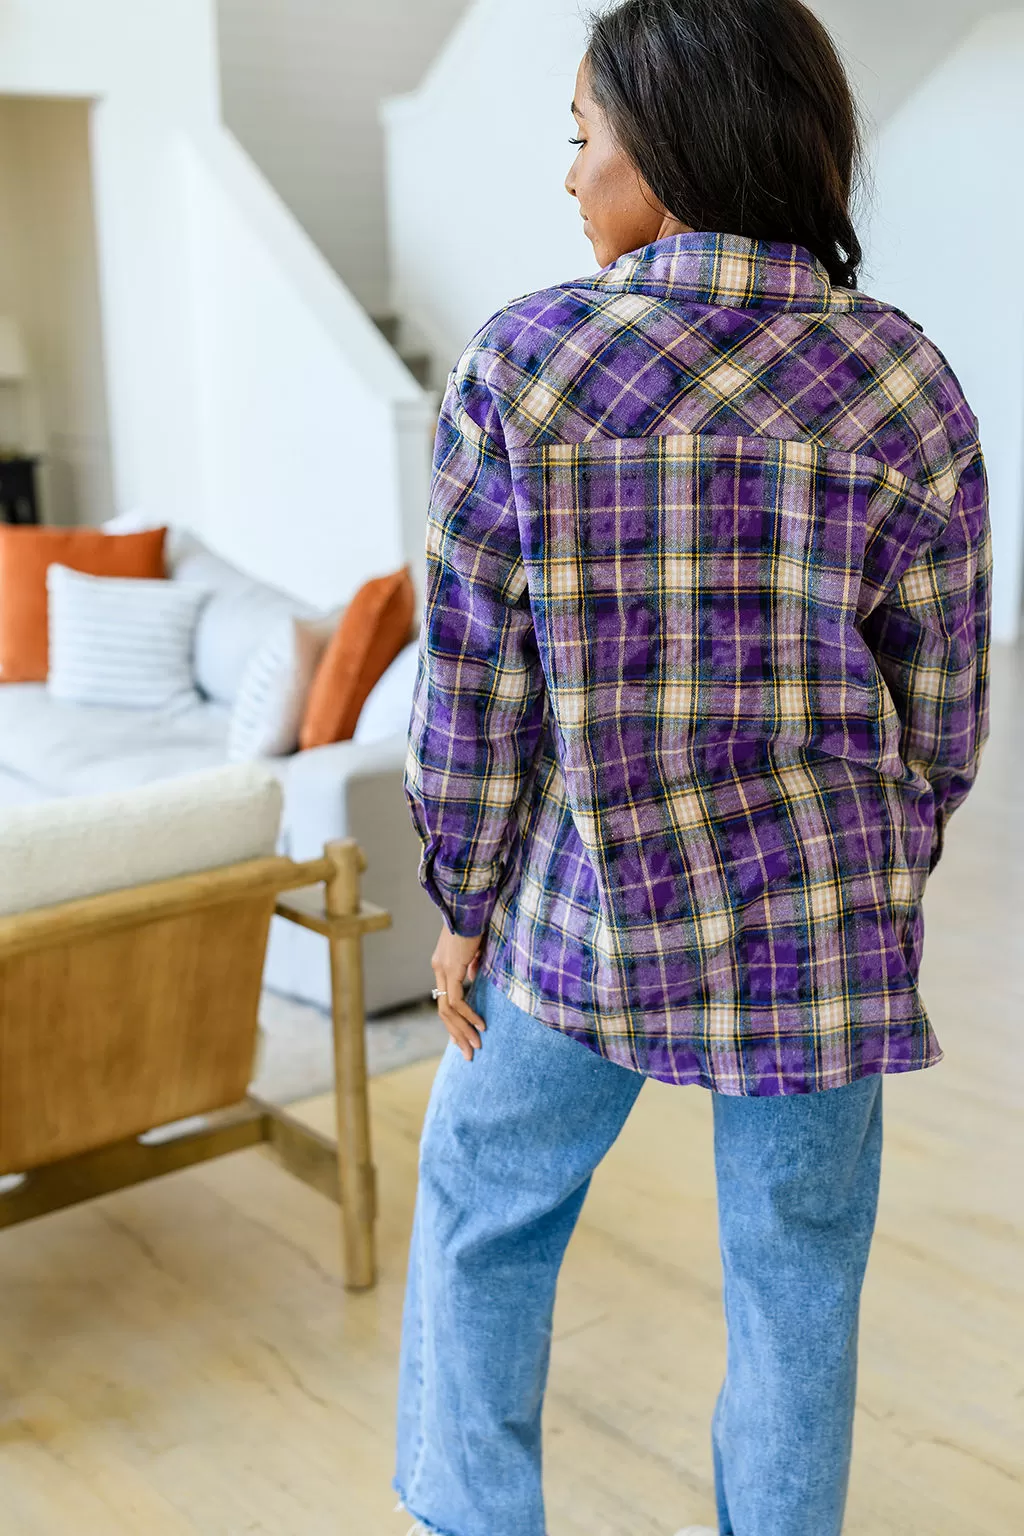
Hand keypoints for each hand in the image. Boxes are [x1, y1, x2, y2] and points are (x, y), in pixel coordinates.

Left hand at [432, 924, 485, 1060]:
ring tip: (475, 1046)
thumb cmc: (476, 920)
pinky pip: (457, 1000)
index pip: (444, 1000)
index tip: (461, 1038)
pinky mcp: (451, 968)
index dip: (453, 1022)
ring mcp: (443, 969)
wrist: (470, 903)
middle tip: (468, 1052)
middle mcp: (438, 969)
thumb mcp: (475, 948)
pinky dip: (468, 1015)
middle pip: (443, 1011)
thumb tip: (473, 978)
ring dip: (463, 1030)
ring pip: (448, 1011)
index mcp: (442, 964)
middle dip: (457, 1034)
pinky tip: (479, 1025)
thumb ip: (472, 964)